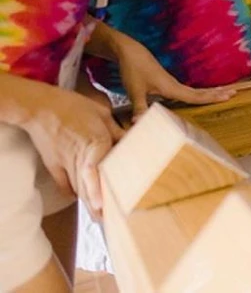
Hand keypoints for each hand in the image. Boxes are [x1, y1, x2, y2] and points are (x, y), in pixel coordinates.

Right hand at [20, 82, 124, 219]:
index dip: (96, 189)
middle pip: (88, 186)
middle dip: (98, 206)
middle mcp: (78, 157)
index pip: (95, 169)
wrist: (40, 107)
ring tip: (100, 218)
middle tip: (111, 222)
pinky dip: (74, 193)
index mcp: (94, 142)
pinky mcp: (54, 164)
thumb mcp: (101, 113)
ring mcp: (64, 163)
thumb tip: (132, 141)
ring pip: (78, 188)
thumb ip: (117, 131)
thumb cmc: (72, 106)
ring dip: (89, 203)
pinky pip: (65, 184)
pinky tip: (83, 200)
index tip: (100, 205)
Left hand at [117, 38, 235, 118]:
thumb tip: (139, 124)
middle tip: (234, 92)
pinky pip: (187, 90)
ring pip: (195, 90)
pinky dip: (198, 92)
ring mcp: (171, 83)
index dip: (212, 98)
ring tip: (224, 91)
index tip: (228, 96)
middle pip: (200, 92)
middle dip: (217, 93)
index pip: (195, 96)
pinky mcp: (166, 82)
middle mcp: (175, 85)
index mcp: (171, 88)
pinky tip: (200, 95)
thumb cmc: (133, 70)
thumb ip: (139, 108)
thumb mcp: (134, 91)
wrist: (130, 53)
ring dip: (209, 92)